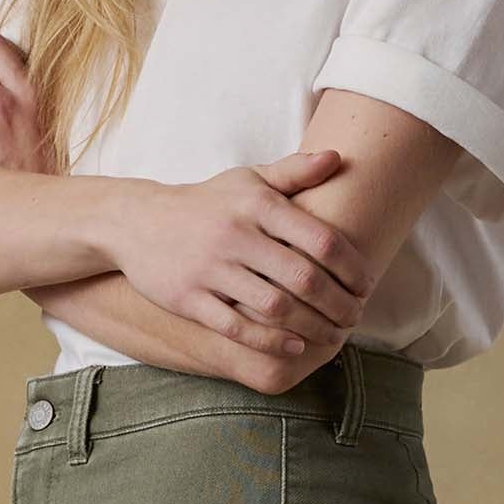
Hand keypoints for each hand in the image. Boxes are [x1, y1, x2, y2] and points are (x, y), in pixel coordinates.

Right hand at [105, 152, 371, 352]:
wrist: (136, 221)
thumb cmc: (206, 203)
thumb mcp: (247, 180)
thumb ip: (294, 172)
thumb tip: (338, 158)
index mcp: (257, 204)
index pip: (322, 239)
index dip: (353, 267)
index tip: (367, 286)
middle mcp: (236, 234)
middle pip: (304, 278)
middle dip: (339, 304)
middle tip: (356, 317)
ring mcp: (210, 268)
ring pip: (274, 307)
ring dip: (312, 327)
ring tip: (332, 335)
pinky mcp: (189, 297)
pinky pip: (237, 327)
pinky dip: (271, 341)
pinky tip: (295, 346)